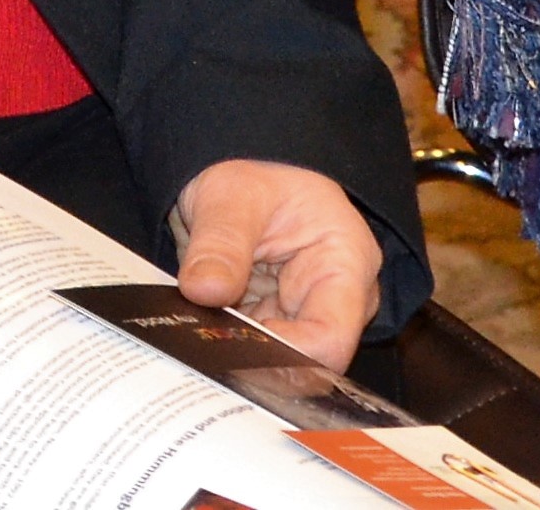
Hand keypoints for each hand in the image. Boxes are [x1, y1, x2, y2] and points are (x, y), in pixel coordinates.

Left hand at [168, 159, 384, 373]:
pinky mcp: (271, 326)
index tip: (234, 343)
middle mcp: (333, 303)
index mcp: (345, 266)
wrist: (240, 174)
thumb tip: (204, 290)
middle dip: (254, 360)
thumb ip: (221, 241)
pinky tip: (196, 337)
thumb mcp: (232, 194)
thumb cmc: (254, 174)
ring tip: (195, 335)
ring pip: (273, 365)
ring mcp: (302, 318)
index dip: (285, 355)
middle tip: (203, 345)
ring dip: (233, 356)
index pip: (331, 340)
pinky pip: (250, 353)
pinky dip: (223, 349)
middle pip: (304, 363)